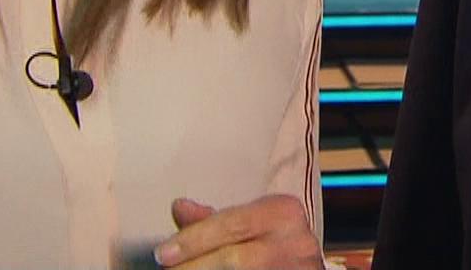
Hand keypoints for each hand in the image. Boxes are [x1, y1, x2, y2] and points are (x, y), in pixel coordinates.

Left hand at [152, 194, 321, 268]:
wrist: (307, 264)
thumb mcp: (252, 221)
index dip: (193, 240)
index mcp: (283, 212)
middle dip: (195, 265)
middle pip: (235, 257)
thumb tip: (179, 208)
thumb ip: (215, 219)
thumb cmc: (277, 242)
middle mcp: (295, 241)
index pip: (231, 223)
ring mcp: (298, 268)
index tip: (164, 253)